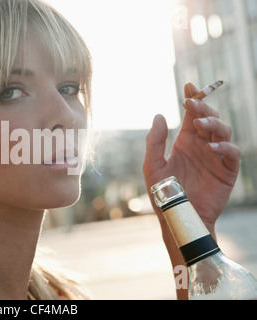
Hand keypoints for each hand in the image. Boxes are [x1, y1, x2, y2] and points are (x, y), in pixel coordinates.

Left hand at [143, 83, 239, 231]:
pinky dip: (224, 146)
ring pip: (222, 131)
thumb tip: (159, 115)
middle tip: (191, 104)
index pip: (191, 115)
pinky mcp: (226, 170)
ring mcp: (215, 156)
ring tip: (199, 125)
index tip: (188, 85)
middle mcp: (202, 145)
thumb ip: (154, 142)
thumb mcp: (152, 165)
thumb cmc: (163, 191)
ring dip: (213, 123)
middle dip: (202, 108)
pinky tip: (210, 147)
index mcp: (185, 141)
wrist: (177, 214)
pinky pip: (231, 153)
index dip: (192, 99)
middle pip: (208, 118)